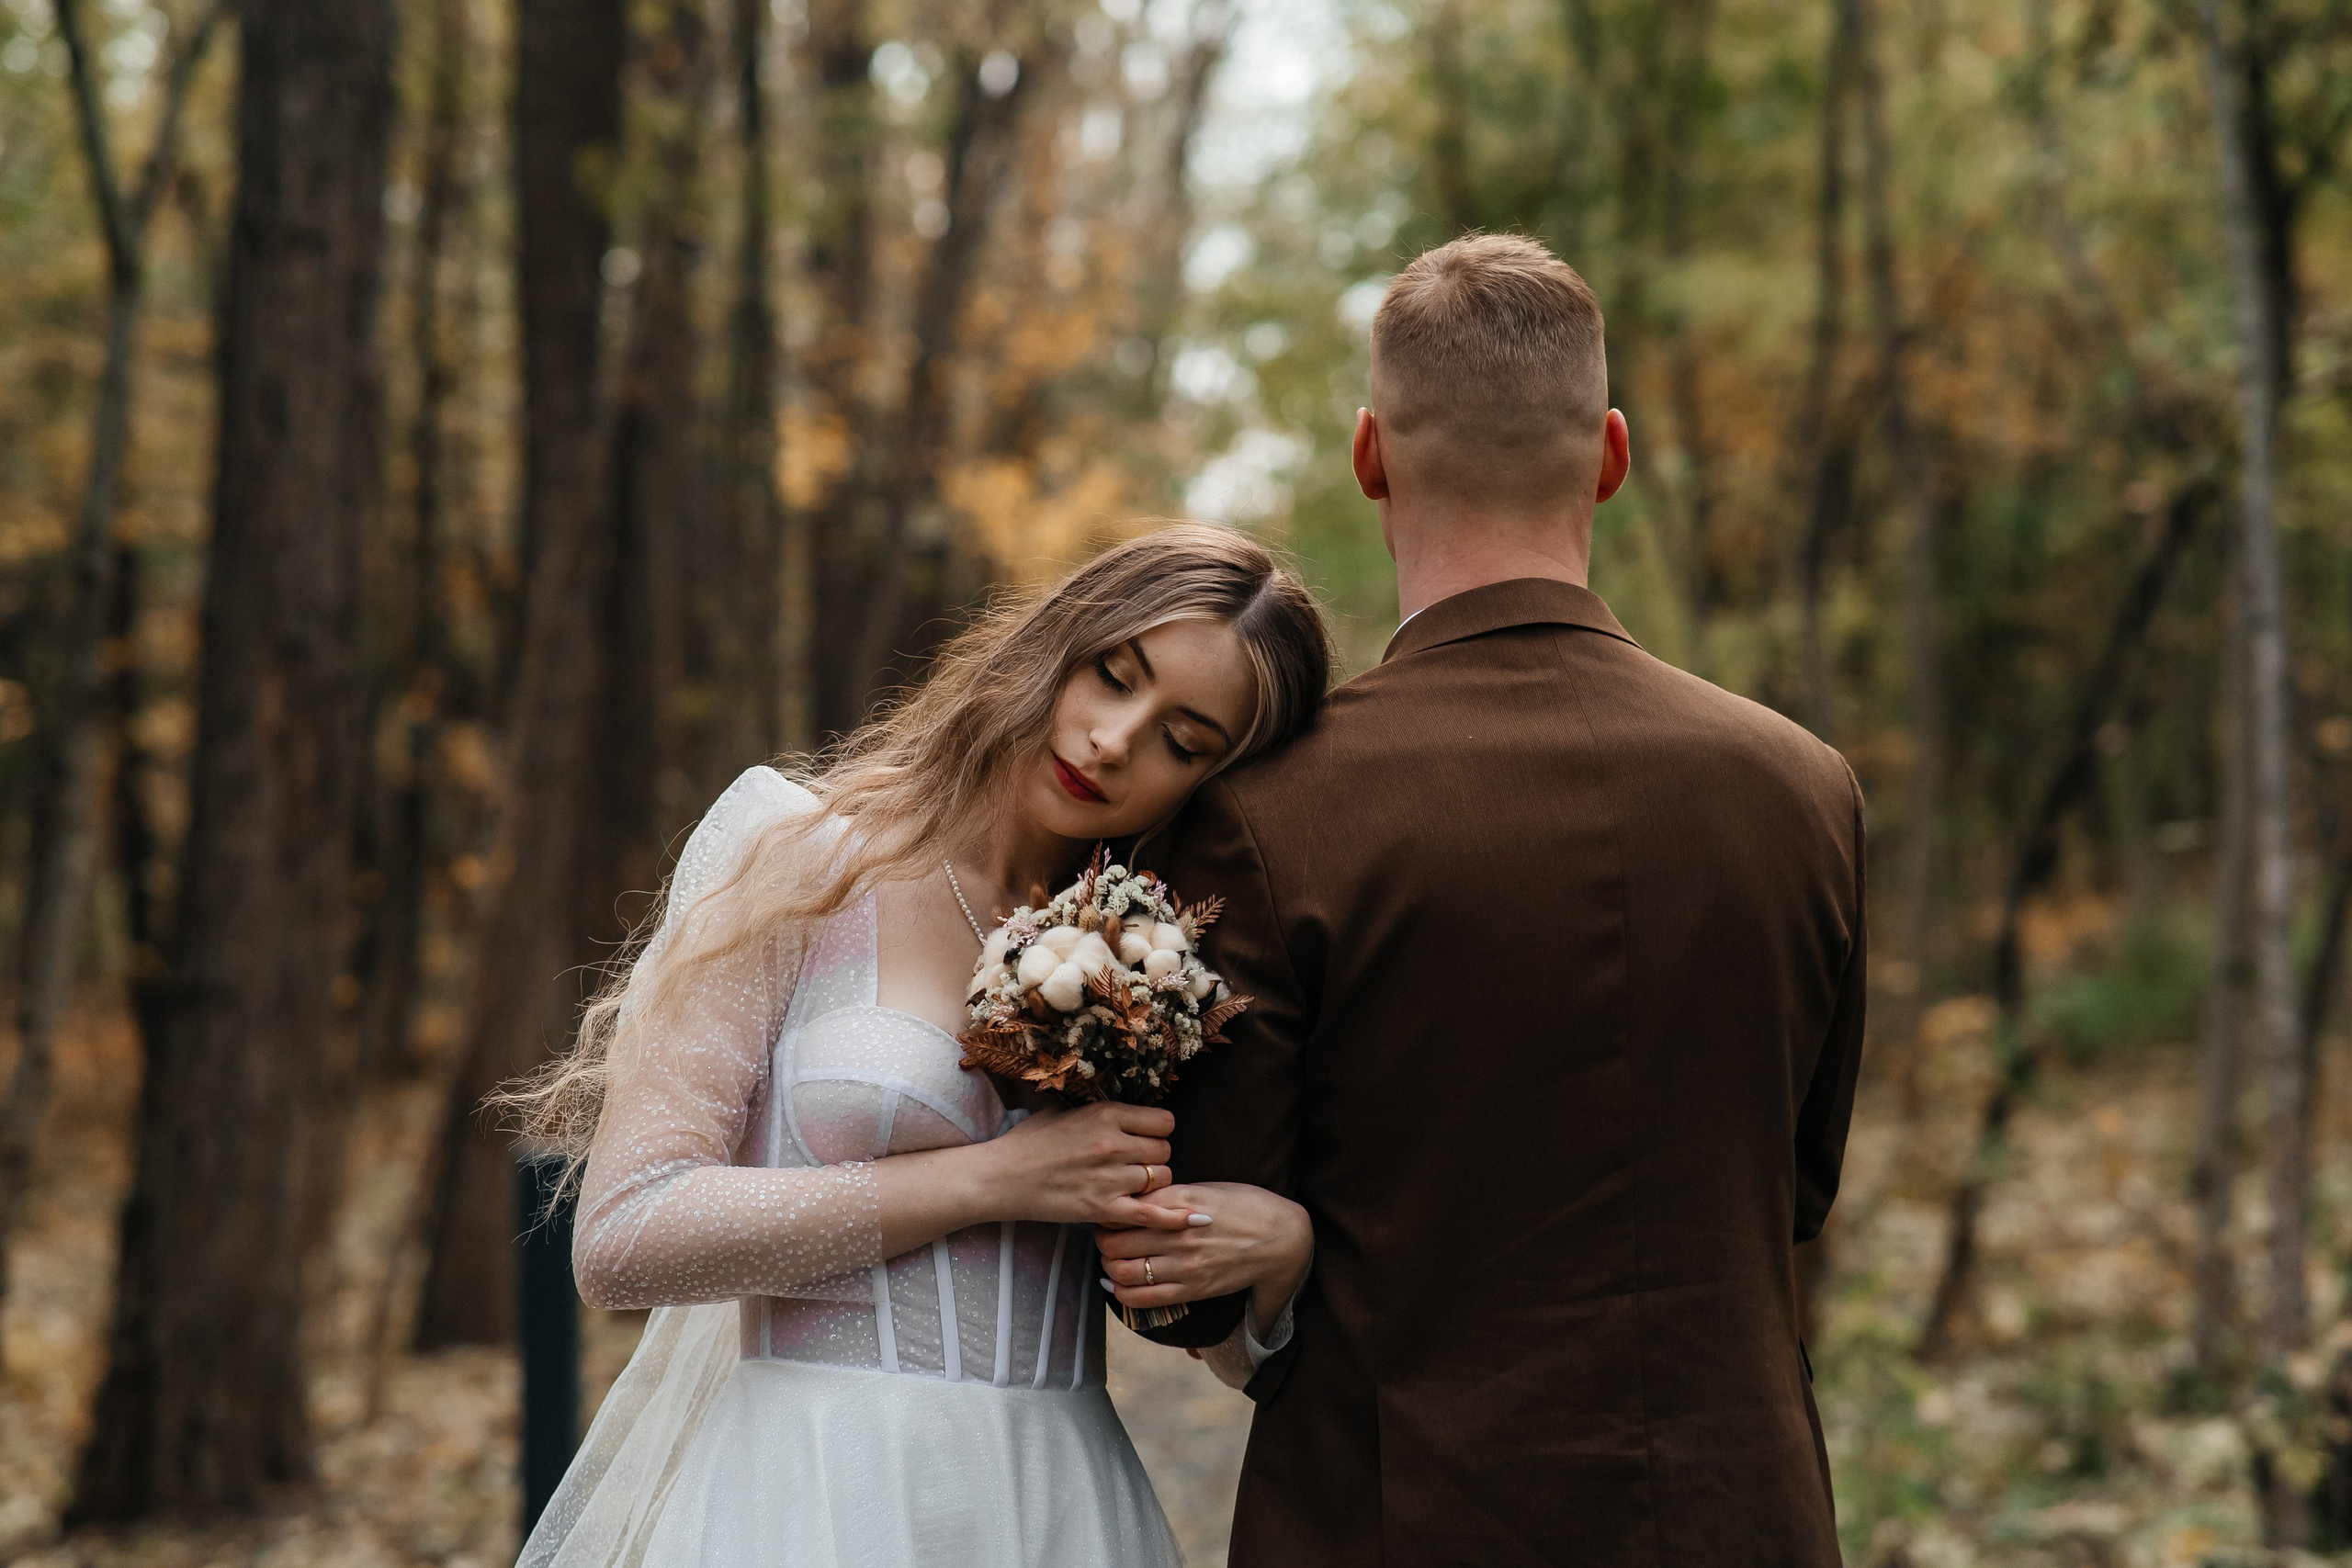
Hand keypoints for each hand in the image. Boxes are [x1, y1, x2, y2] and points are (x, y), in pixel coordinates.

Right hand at [975, 1101, 1192, 1231]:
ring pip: (1162, 1179)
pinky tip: (1195, 1221)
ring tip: (1134, 1186)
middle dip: (1156, 1158)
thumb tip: (1117, 1101)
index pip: (1162, 1121)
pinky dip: (1175, 1219)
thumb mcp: (1063, 1110)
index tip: (1145, 1138)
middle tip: (1137, 1165)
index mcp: (1105, 1114)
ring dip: (1154, 1184)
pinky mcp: (1104, 1209)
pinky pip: (1153, 1214)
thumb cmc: (1029, 1142)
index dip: (1157, 1131)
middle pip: (1165, 1151)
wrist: (1001, 1177)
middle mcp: (1113, 1143)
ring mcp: (1110, 1178)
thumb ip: (1096, 1108)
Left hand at [1096, 1182, 1310, 1332]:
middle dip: (1102, 1241)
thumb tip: (1131, 1201)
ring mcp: (1185, 1265)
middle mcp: (1179, 1234)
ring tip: (1111, 1261)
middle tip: (1105, 1238)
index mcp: (1180, 1202)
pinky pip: (1144, 1298)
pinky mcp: (1193, 1289)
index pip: (1123, 1211)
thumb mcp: (1204, 1188)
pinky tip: (1116, 1285)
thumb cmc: (1245, 1206)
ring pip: (1122, 1272)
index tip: (1108, 1214)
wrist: (1281, 1239)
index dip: (1107, 1214)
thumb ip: (1168, 1196)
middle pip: (1114, 1243)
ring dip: (1108, 1268)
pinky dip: (1121, 1293)